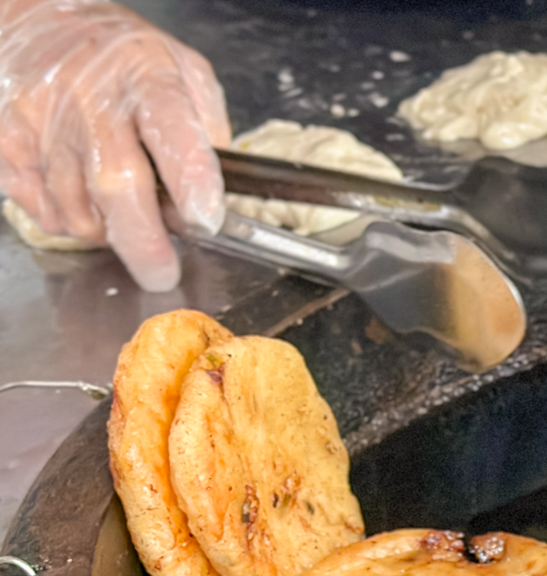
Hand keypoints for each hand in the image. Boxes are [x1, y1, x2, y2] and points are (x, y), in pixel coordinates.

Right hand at [0, 0, 228, 290]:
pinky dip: (69, 221)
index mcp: (147, 79)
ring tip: (124, 218)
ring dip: (107, 232)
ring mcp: (44, 123)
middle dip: (145, 242)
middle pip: (117, 184)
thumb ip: (208, 129)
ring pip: (77, 210)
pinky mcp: (10, 143)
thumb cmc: (121, 56)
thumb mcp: (184, 71)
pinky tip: (85, 201)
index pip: (173, 131)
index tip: (206, 219)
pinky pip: (43, 209)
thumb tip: (219, 194)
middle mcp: (92, 101)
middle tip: (163, 272)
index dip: (192, 181)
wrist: (36, 21)